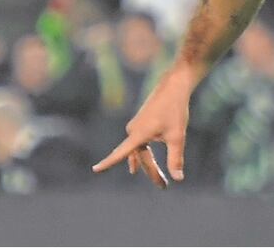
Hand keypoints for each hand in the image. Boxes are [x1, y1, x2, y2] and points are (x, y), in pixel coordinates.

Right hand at [91, 67, 196, 187]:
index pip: (120, 153)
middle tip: (163, 186)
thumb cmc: (175, 110)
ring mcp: (136, 126)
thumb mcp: (177, 136)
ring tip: (160, 180)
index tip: (95, 169)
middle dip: (152, 172)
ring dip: (149, 164)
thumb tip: (178, 179)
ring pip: (140, 151)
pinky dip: (144, 155)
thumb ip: (175, 158)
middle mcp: (133, 130)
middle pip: (139, 157)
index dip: (108, 162)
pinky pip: (140, 144)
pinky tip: (137, 165)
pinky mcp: (141, 123)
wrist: (174, 86)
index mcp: (138, 134)